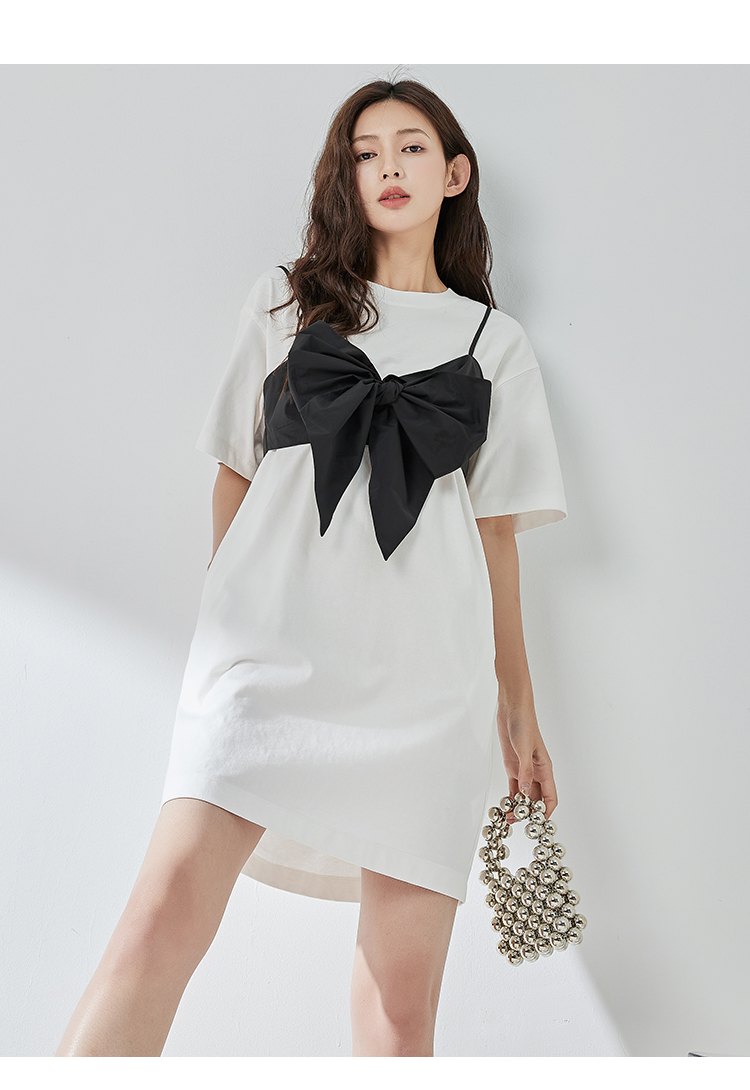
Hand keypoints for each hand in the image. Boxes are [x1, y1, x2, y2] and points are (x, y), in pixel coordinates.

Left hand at [496, 703, 557, 820]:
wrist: (512, 709)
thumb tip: (525, 792)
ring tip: (509, 818)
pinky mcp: (513, 767)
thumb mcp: (524, 748)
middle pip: (536, 800)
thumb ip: (525, 770)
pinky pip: (514, 788)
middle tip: (517, 822)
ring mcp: (524, 771)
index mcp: (545, 769)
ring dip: (518, 807)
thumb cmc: (524, 724)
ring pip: (525, 796)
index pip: (550, 797)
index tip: (537, 823)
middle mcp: (536, 773)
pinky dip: (510, 798)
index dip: (546, 811)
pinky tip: (505, 805)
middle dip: (529, 813)